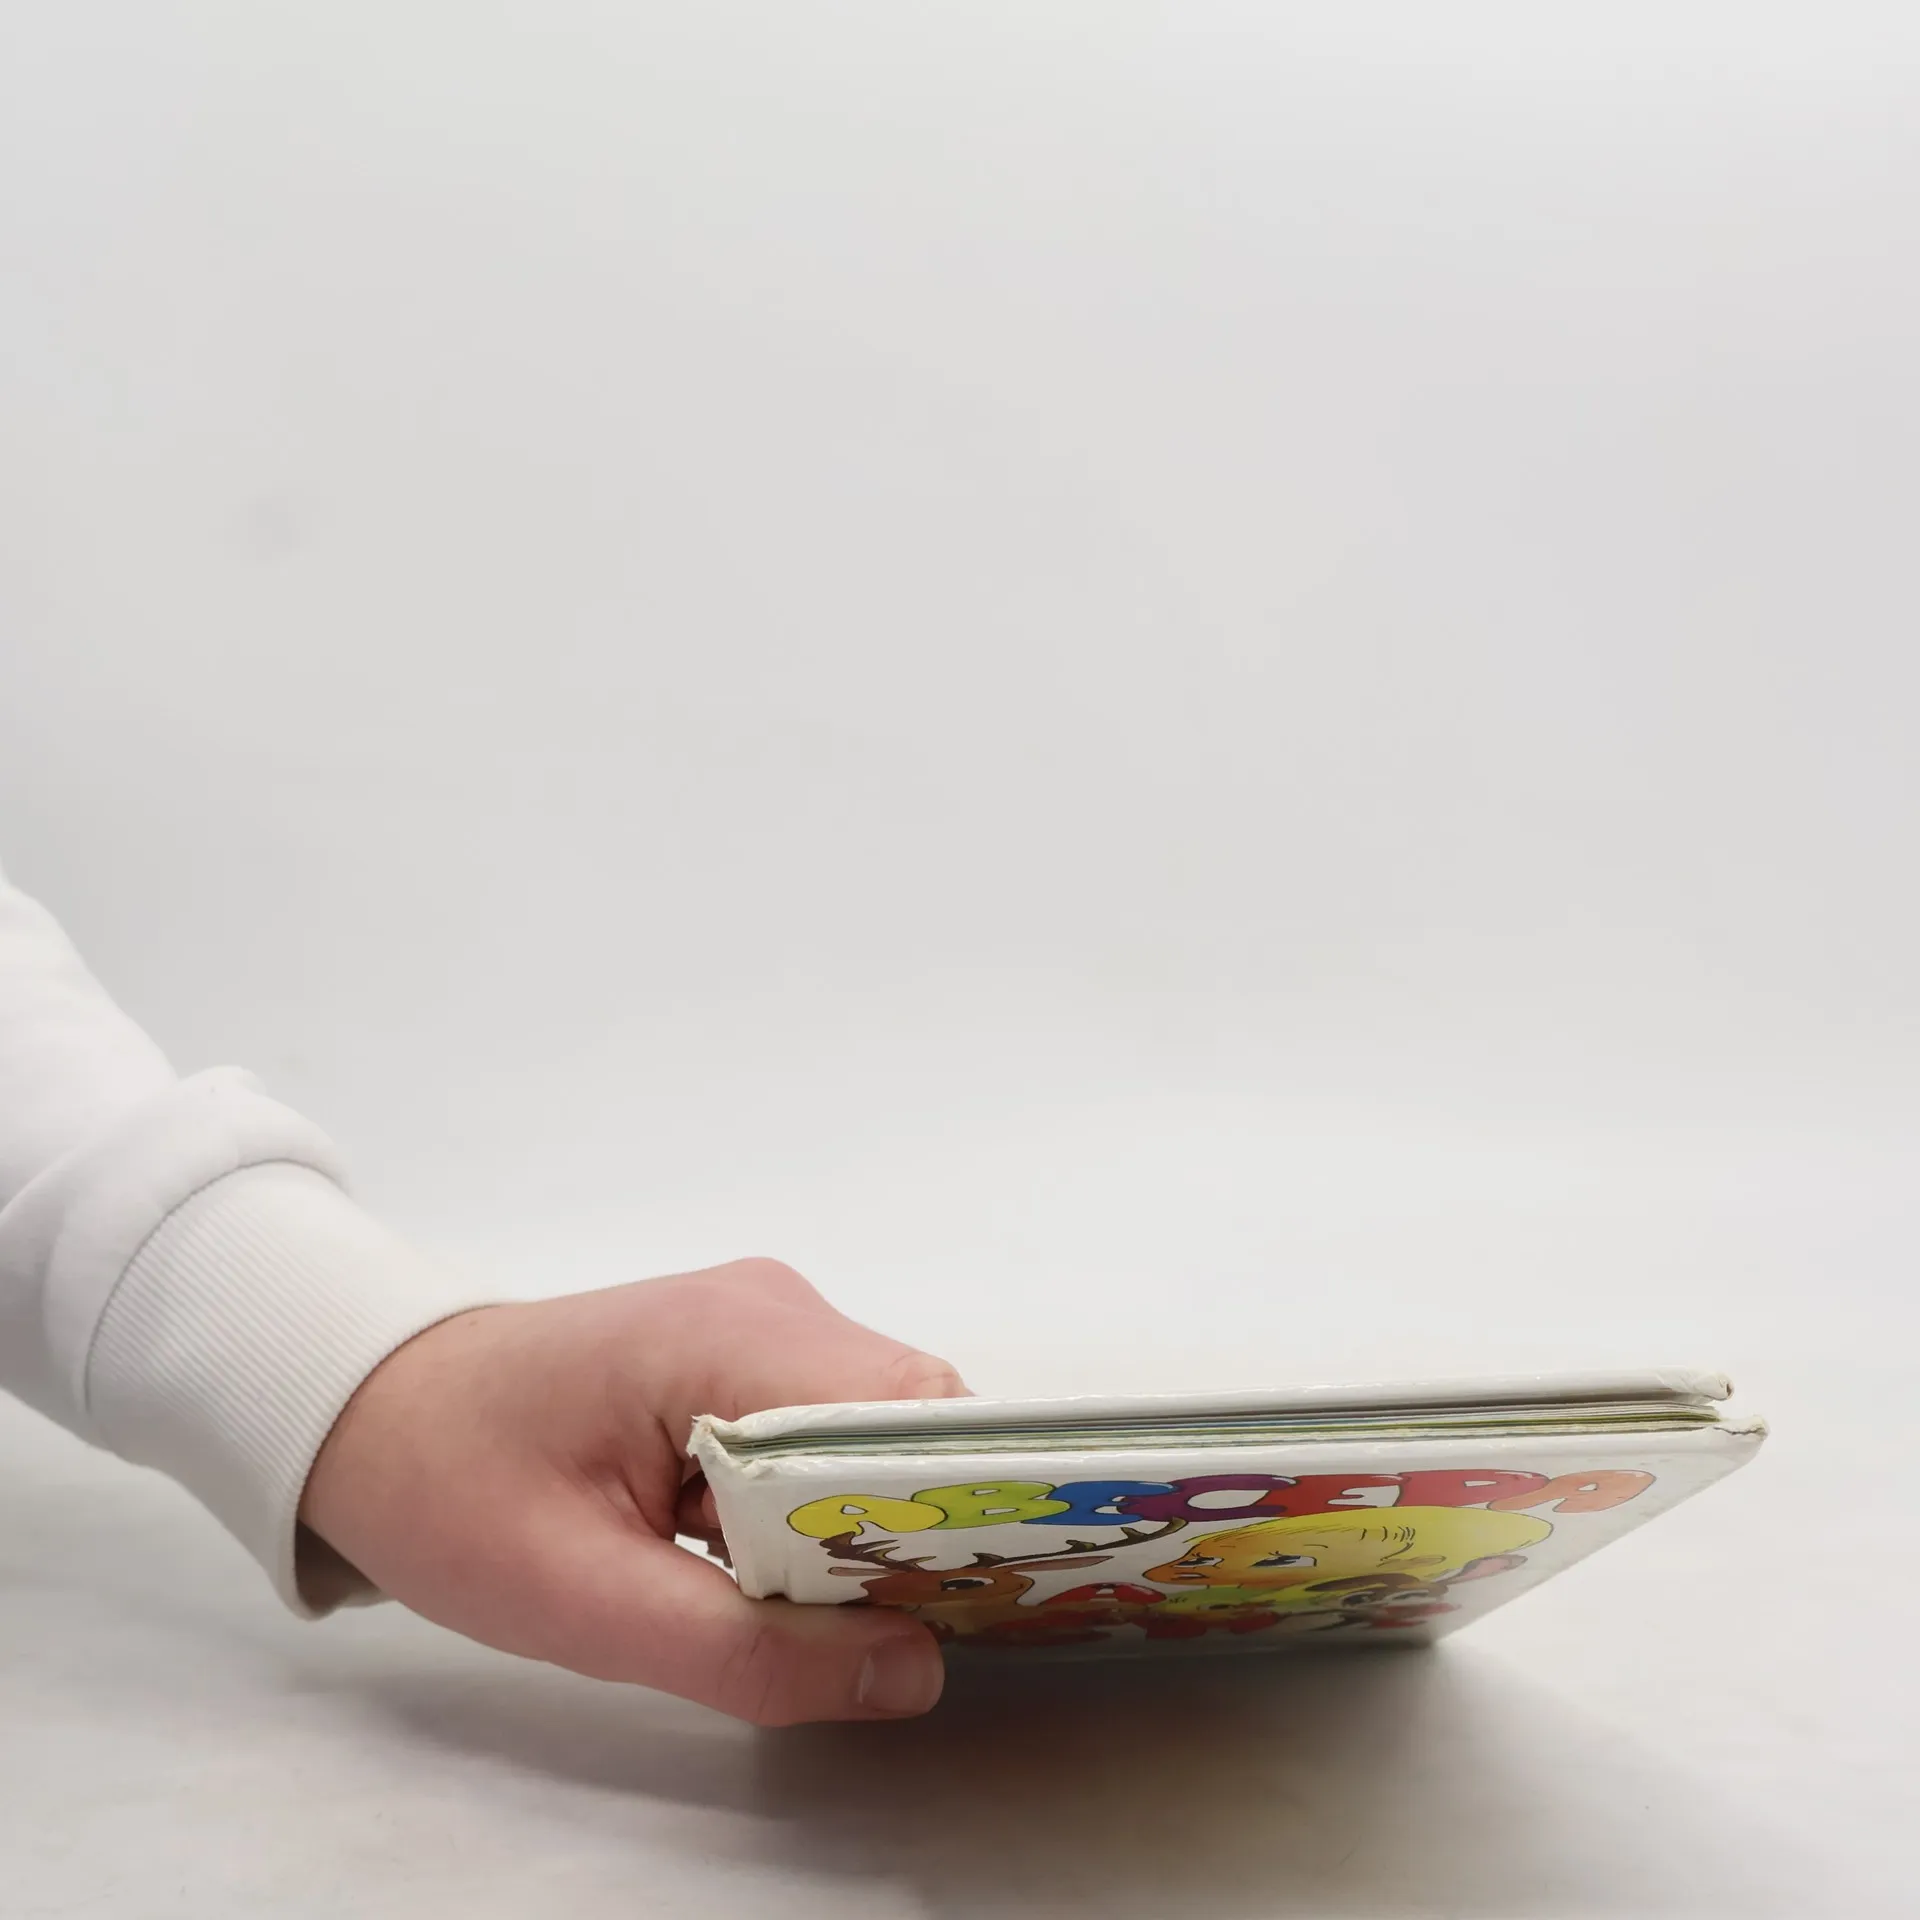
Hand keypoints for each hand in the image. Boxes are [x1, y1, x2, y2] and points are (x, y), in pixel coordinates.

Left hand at [300, 1258, 965, 1724]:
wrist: (371, 1413)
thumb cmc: (456, 1490)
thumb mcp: (586, 1605)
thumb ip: (750, 1653)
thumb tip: (913, 1671)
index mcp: (729, 1337)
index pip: (910, 1407)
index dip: (959, 1503)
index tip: (969, 1602)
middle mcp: (769, 1308)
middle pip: (912, 1418)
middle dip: (912, 1528)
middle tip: (877, 1633)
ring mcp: (761, 1325)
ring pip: (878, 1431)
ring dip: (860, 1525)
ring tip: (804, 1607)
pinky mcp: (746, 1356)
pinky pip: (830, 1432)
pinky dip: (823, 1507)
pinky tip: (767, 1566)